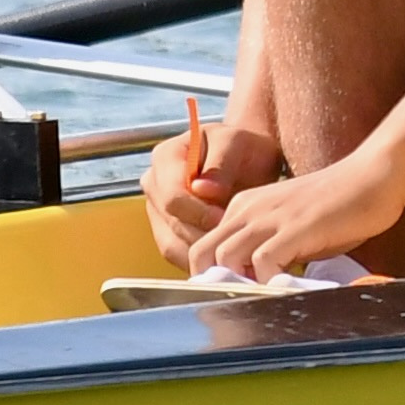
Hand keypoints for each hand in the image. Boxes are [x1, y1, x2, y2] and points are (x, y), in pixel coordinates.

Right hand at [142, 114, 268, 264]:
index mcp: (165, 157)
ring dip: (203, 253)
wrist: (250, 161)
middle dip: (204, 235)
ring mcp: (157, 211)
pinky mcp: (166, 232)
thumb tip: (203, 190)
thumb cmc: (244, 149)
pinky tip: (224, 259)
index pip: (172, 196)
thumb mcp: (238, 143)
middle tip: (233, 241)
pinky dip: (201, 261)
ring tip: (231, 251)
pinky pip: (178, 255)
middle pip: (172, 223)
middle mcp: (154, 185)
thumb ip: (221, 163)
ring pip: (172, 245)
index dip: (199, 213)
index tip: (225, 219)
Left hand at [203, 154, 399, 279]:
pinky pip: (263, 262)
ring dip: (242, 283)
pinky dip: (272, 281)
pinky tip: (291, 285)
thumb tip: (256, 283)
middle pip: (203, 253)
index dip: (214, 276)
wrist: (374, 175)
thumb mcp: (292, 225)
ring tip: (268, 293)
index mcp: (244, 206)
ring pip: (225, 258)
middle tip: (246, 298)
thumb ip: (269, 248)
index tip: (239, 291)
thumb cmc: (340, 205)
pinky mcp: (294, 227)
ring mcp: (270, 216)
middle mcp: (248, 208)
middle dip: (216, 283)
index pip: (206, 247)